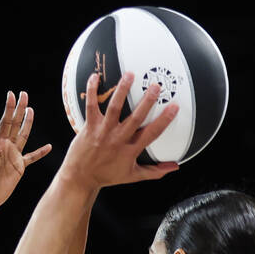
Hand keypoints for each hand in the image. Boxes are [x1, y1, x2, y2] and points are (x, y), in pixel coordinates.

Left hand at [0, 90, 52, 210]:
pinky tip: (48, 147)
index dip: (9, 109)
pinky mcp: (19, 167)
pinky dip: (40, 152)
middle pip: (15, 124)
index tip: (11, 94)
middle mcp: (7, 147)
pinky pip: (32, 157)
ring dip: (27, 123)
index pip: (5, 123)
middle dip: (20, 109)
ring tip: (31, 110)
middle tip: (24, 94)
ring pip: (23, 136)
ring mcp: (14, 156)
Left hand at [62, 72, 179, 187]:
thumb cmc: (106, 176)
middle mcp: (117, 139)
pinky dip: (92, 92)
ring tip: (129, 75)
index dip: (164, 120)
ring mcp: (103, 132)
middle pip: (135, 118)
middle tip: (156, 86)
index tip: (174, 107)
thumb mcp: (132, 176)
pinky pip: (91, 107)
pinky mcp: (89, 127)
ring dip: (122, 91)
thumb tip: (174, 167)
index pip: (151, 134)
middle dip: (146, 102)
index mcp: (130, 150)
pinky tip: (95, 77)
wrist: (80, 178)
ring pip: (114, 109)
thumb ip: (154, 171)